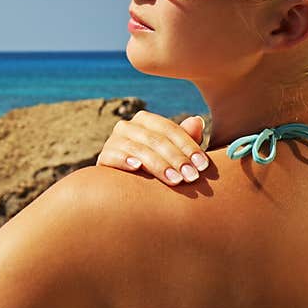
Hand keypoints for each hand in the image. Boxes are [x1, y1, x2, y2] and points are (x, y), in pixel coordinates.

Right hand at [95, 111, 209, 185]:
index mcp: (146, 120)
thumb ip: (185, 139)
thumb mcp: (174, 155)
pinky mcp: (104, 157)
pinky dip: (125, 160)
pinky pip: (115, 156)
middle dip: (177, 159)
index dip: (188, 146)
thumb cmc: (156, 168)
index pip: (170, 129)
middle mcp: (127, 126)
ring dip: (159, 165)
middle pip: (156, 139)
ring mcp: (113, 141)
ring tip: (176, 181)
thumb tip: (197, 121)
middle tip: (192, 177)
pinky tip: (138, 168)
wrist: (123, 187)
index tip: (203, 165)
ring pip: (139, 149)